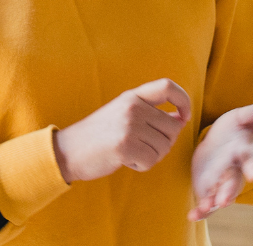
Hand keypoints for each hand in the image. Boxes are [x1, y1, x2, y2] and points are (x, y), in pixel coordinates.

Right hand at [52, 78, 190, 182]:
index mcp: (132, 96)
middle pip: (173, 126)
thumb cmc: (99, 134)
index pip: (167, 87)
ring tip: (132, 152)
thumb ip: (149, 112)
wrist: (69, 150)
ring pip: (164, 147)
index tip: (183, 116)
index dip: (183, 100)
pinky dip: (142, 166)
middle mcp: (132, 107)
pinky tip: (127, 161)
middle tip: (146, 147)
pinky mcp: (125, 146)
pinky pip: (151, 161)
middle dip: (166, 142)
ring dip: (152, 156)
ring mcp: (129, 126)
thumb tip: (180, 119)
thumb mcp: (122, 112)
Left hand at [188, 97, 252, 220]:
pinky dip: (201, 211)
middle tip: (226, 200)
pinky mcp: (209, 190)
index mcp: (244, 153)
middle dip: (230, 190)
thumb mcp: (244, 117)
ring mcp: (222, 182)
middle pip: (234, 182)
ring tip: (205, 207)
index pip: (252, 160)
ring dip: (213, 202)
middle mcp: (235, 171)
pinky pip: (206, 204)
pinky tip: (193, 215)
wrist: (219, 144)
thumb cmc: (234, 130)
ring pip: (220, 195)